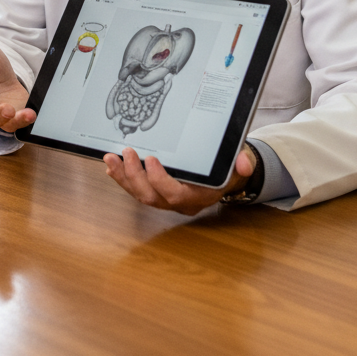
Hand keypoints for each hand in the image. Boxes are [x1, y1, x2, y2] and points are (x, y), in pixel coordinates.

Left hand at [102, 145, 256, 216]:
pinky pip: (136, 190)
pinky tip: (113, 166)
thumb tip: (244, 163)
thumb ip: (243, 162)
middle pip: (152, 197)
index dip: (160, 181)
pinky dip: (123, 178)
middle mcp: (180, 202)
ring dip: (124, 178)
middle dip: (135, 176)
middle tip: (128, 153)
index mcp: (199, 196)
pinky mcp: (156, 192)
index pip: (176, 195)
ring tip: (111, 159)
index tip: (151, 159)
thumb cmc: (227, 168)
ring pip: (141, 196)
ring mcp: (166, 199)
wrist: (225, 176)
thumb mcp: (239, 163)